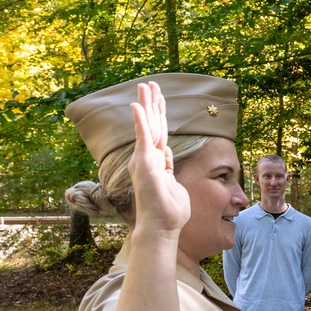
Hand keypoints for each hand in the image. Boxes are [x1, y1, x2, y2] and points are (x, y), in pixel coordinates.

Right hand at [128, 82, 189, 235]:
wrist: (161, 227)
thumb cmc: (169, 212)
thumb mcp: (174, 185)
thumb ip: (169, 170)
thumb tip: (167, 159)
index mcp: (157, 162)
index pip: (160, 134)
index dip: (159, 116)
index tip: (159, 99)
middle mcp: (148, 158)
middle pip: (152, 125)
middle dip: (152, 103)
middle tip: (150, 83)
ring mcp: (145, 160)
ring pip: (147, 126)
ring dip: (147, 105)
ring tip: (145, 86)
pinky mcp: (145, 164)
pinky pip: (143, 138)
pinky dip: (140, 121)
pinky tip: (137, 105)